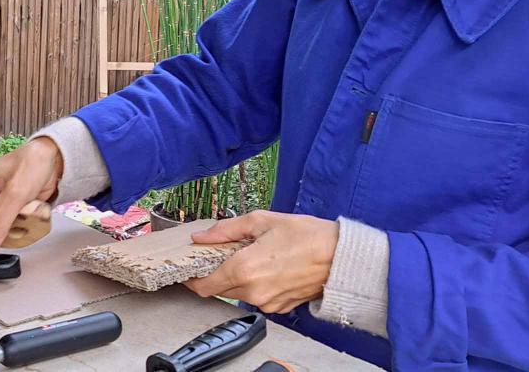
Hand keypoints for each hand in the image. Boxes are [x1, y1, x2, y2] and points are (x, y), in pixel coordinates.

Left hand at [182, 210, 338, 314]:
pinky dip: (254, 284)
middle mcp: (253, 291)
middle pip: (219, 290)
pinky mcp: (280, 307)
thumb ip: (227, 229)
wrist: (341, 258)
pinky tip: (266, 267)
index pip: (203, 285)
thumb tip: (202, 236)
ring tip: (250, 256)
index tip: (187, 269)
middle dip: (215, 273)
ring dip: (236, 278)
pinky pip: (257, 297)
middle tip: (221, 254)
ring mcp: (267, 303)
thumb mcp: (262, 221)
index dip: (191, 279)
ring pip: (237, 294)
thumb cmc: (307, 236)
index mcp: (244, 269)